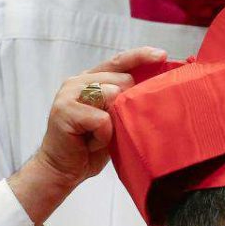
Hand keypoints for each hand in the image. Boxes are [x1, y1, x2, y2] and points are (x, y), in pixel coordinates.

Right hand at [8, 47, 167, 224]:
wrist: (62, 170)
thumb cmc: (89, 147)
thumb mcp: (114, 120)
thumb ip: (124, 101)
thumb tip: (153, 89)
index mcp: (90, 79)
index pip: (119, 61)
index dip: (141, 56)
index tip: (162, 55)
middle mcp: (78, 81)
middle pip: (122, 79)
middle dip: (127, 104)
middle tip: (110, 127)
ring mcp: (69, 93)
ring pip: (112, 94)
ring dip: (113, 122)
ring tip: (98, 135)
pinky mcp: (65, 110)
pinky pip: (102, 119)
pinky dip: (103, 135)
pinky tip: (91, 142)